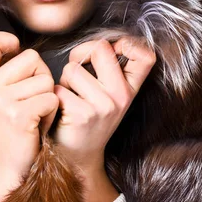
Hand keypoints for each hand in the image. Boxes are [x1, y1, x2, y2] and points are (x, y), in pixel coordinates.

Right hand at [0, 31, 58, 191]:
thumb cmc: (12, 129)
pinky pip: (51, 98)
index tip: (15, 50)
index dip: (8, 40)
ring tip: (34, 116)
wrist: (9, 170)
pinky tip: (38, 125)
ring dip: (48, 98)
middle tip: (31, 101)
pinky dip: (51, 112)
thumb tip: (14, 41)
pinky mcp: (18, 115)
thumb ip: (3, 70)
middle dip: (41, 76)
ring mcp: (1, 101)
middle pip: (32, 58)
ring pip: (46, 79)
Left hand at [52, 36, 155, 171]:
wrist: (76, 158)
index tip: (113, 49)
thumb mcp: (107, 94)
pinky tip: (61, 112)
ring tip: (70, 98)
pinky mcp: (83, 115)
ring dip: (64, 81)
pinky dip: (55, 96)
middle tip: (76, 73)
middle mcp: (121, 97)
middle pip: (100, 48)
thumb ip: (107, 68)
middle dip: (80, 55)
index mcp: (129, 89)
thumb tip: (95, 43)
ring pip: (73, 69)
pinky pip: (59, 88)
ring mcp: (104, 106)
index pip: (146, 57)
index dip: (128, 43)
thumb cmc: (85, 116)